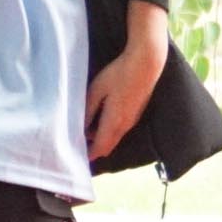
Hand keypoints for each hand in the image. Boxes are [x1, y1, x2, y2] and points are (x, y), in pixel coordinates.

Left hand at [87, 2, 172, 158]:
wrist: (146, 64)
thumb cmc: (118, 75)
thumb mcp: (96, 91)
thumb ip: (88, 112)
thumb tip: (81, 129)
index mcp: (114, 122)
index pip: (100, 148)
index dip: (88, 155)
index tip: (75, 157)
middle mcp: (125, 125)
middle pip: (108, 146)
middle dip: (93, 150)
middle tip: (77, 147)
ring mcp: (132, 120)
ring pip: (114, 138)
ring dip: (100, 140)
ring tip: (83, 134)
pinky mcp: (136, 113)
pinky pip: (120, 130)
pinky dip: (108, 132)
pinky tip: (98, 122)